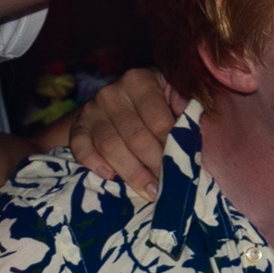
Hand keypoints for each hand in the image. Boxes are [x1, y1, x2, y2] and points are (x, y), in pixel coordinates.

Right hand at [65, 67, 186, 189]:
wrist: (114, 104)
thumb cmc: (153, 104)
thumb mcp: (173, 97)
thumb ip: (186, 108)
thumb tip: (196, 127)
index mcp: (140, 81)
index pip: (159, 122)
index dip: (171, 149)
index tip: (181, 169)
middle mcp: (112, 92)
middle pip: (135, 137)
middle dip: (154, 166)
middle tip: (167, 187)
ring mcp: (92, 110)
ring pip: (110, 146)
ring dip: (131, 173)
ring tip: (149, 191)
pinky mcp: (77, 127)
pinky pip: (81, 148)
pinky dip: (95, 164)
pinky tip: (110, 177)